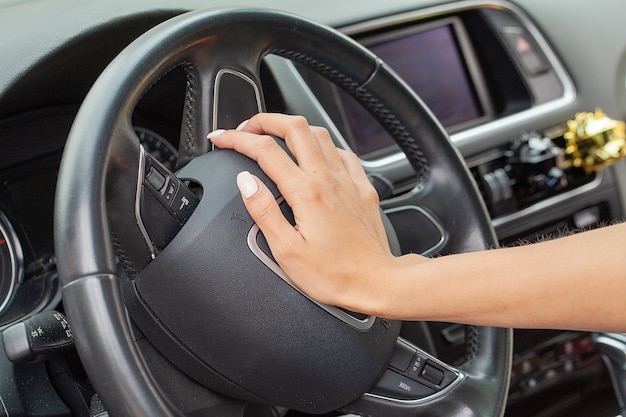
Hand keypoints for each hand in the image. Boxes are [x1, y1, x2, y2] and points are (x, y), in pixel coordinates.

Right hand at [209, 113, 396, 314]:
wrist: (377, 283)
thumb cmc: (334, 274)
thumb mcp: (286, 251)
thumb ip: (263, 211)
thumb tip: (246, 182)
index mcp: (306, 192)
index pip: (263, 150)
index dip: (236, 139)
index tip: (221, 139)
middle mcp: (328, 179)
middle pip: (294, 127)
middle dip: (265, 120)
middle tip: (246, 128)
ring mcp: (348, 181)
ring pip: (320, 134)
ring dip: (293, 127)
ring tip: (276, 135)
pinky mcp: (362, 189)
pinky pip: (342, 152)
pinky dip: (323, 145)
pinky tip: (317, 155)